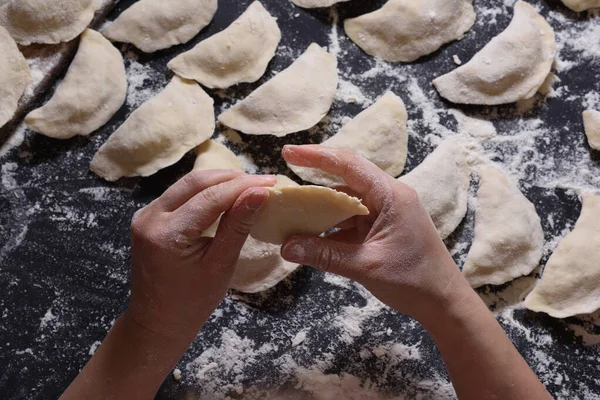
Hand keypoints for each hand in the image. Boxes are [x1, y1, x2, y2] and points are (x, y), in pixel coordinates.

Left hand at [127, 169, 276, 342]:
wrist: (157, 321)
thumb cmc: (192, 302)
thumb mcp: (221, 265)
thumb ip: (238, 226)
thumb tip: (260, 193)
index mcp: (166, 235)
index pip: (210, 197)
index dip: (242, 186)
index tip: (271, 182)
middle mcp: (149, 218)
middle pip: (195, 182)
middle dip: (231, 178)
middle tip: (263, 181)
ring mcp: (145, 215)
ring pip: (187, 184)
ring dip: (219, 182)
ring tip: (250, 186)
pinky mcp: (148, 217)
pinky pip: (180, 194)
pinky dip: (205, 192)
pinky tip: (227, 195)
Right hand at [281, 145, 467, 322]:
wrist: (444, 302)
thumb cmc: (413, 281)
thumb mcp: (365, 266)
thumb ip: (324, 254)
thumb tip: (286, 246)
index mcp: (391, 196)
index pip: (349, 164)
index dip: (317, 156)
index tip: (288, 153)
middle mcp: (388, 197)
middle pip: (346, 179)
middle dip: (314, 179)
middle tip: (283, 183)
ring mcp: (385, 213)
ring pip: (346, 202)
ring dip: (320, 208)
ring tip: (291, 213)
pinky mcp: (382, 228)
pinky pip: (351, 220)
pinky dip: (331, 226)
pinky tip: (311, 236)